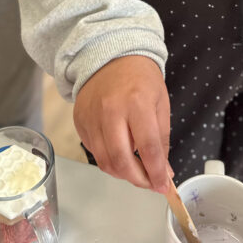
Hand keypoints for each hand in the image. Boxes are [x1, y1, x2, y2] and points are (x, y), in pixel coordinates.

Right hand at [73, 55, 170, 192]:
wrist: (110, 56)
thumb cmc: (140, 78)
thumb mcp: (160, 103)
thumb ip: (161, 139)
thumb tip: (163, 171)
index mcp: (136, 103)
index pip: (147, 148)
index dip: (156, 173)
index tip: (163, 186)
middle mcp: (110, 111)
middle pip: (121, 161)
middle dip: (138, 180)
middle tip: (149, 183)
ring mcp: (91, 117)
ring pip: (104, 162)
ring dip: (122, 173)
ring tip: (136, 170)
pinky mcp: (80, 122)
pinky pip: (93, 151)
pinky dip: (108, 160)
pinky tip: (120, 153)